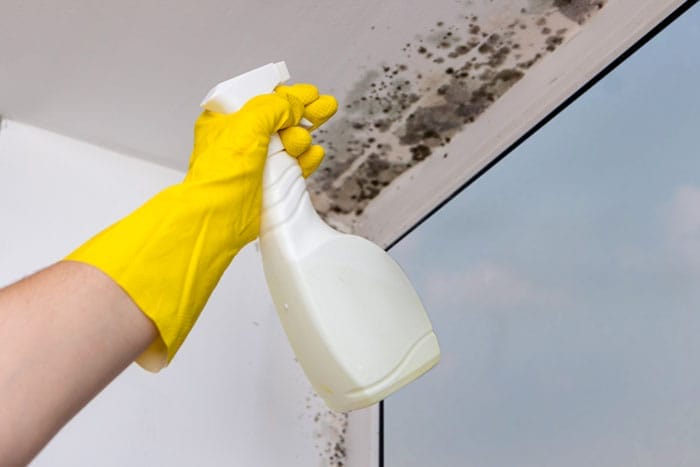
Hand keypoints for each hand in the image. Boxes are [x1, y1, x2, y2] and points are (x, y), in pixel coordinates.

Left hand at [65, 84, 337, 369]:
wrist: (220, 214)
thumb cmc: (222, 171)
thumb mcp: (249, 123)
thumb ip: (275, 107)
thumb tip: (294, 106)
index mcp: (227, 120)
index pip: (262, 99)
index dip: (287, 95)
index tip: (310, 93)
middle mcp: (241, 139)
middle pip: (280, 120)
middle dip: (305, 113)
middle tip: (326, 107)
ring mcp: (255, 163)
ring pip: (290, 143)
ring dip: (301, 140)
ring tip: (297, 144)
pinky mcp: (268, 183)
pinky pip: (294, 166)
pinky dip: (306, 160)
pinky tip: (313, 155)